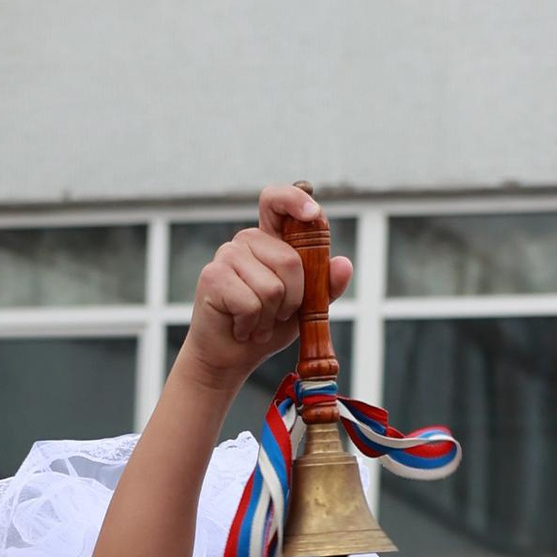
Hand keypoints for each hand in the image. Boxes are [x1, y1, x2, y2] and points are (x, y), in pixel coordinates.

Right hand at [178, 187, 340, 397]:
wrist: (232, 356)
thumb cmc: (268, 326)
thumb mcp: (306, 306)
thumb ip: (325, 285)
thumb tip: (343, 264)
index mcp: (271, 240)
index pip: (278, 201)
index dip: (295, 200)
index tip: (314, 214)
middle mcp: (248, 240)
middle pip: (290, 261)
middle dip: (293, 299)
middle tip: (277, 314)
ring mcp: (227, 254)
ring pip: (272, 287)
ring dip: (271, 317)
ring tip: (257, 322)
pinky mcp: (212, 276)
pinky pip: (251, 304)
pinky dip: (252, 325)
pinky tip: (241, 327)